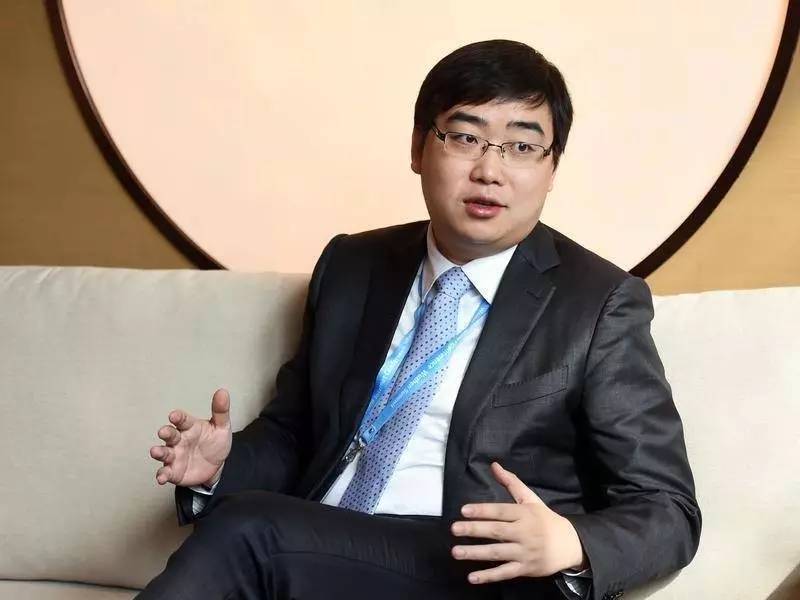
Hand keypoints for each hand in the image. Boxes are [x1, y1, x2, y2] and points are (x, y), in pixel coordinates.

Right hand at [149, 388, 231, 487]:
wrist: (217, 466)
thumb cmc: (215, 442)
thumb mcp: (221, 427)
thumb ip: (220, 411)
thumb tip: (223, 391)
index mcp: (190, 427)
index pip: (182, 420)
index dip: (178, 417)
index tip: (174, 415)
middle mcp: (179, 440)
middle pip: (170, 434)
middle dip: (166, 432)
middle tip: (163, 432)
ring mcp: (175, 455)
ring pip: (164, 452)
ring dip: (159, 452)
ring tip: (155, 451)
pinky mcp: (174, 471)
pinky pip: (165, 473)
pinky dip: (162, 475)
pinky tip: (161, 478)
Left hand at [451, 462, 586, 583]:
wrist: (570, 544)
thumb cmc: (545, 520)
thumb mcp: (531, 499)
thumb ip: (511, 483)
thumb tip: (494, 465)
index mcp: (524, 514)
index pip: (501, 511)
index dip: (483, 510)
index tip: (464, 510)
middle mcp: (524, 533)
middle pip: (496, 531)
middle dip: (474, 530)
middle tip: (454, 529)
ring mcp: (525, 552)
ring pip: (497, 553)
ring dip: (475, 553)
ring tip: (456, 552)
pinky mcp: (526, 569)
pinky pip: (505, 572)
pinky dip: (489, 576)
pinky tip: (472, 577)